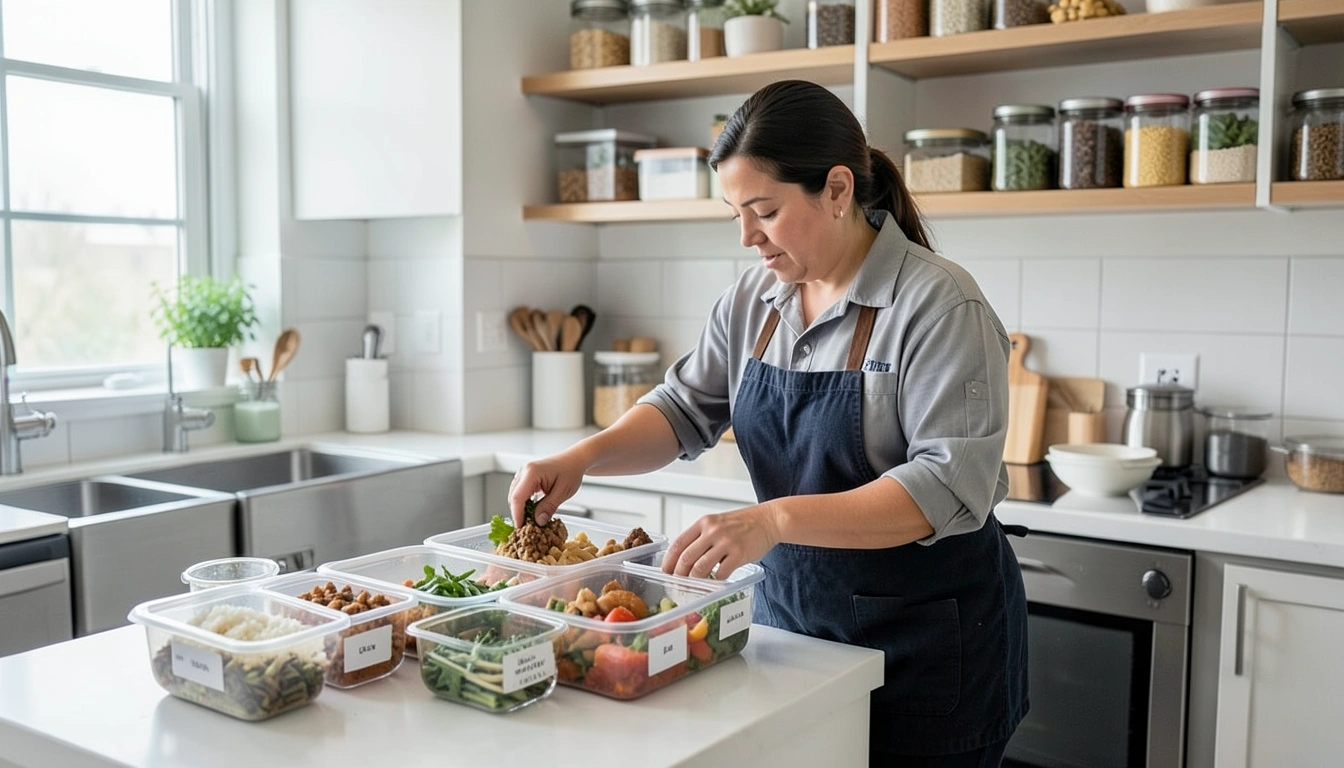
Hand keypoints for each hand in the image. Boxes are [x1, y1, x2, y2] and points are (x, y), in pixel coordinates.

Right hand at [507, 452, 585, 526]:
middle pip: (513, 497)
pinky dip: (525, 503)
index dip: (517, 515)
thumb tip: (538, 521)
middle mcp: (524, 471)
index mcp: (531, 472)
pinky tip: (533, 510)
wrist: (575, 460)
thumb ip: (549, 507)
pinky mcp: (526, 478)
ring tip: (532, 520)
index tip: (521, 528)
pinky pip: (520, 493)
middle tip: (528, 528)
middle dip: (519, 513)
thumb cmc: (571, 471)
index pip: (517, 497)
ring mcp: (523, 474)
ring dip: (521, 509)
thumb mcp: (563, 491)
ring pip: (515, 496)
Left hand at [662, 504, 780, 578]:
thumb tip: (684, 558)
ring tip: (695, 585)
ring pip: (700, 568)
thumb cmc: (742, 524)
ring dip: (695, 580)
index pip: (678, 543)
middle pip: (686, 558)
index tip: (665, 572)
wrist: (768, 520)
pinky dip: (716, 581)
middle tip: (678, 584)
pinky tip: (716, 581)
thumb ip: (701, 537)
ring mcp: (726, 542)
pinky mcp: (739, 554)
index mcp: (703, 523)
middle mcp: (712, 531)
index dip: (669, 561)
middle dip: (678, 575)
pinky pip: (721, 573)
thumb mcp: (716, 523)